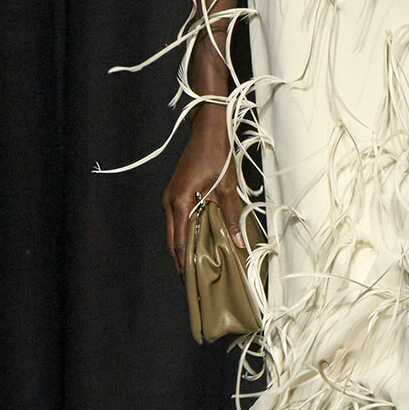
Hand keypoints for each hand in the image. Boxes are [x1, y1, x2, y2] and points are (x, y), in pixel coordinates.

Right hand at [162, 104, 245, 274]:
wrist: (207, 130)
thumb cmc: (216, 155)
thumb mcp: (227, 188)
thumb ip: (231, 216)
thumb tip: (238, 241)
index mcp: (179, 202)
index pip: (179, 241)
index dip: (184, 261)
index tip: (190, 278)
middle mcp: (170, 201)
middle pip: (172, 239)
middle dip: (181, 258)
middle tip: (192, 277)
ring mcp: (170, 196)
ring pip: (174, 228)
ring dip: (182, 244)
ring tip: (195, 262)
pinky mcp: (175, 191)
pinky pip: (177, 217)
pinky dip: (184, 230)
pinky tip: (197, 238)